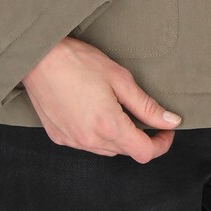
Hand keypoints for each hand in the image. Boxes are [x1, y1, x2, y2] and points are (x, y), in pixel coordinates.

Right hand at [22, 35, 182, 161]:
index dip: (161, 144)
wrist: (39, 58)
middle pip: (125, 151)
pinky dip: (97, 134)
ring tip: (117, 108)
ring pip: (106, 149)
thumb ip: (147, 105)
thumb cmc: (79, 62)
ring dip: (118, 136)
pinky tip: (94, 112)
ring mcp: (72, 141)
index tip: (166, 130)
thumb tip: (171, 121)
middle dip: (140, 136)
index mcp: (108, 126)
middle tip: (144, 113)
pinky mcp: (59, 137)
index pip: (144, 152)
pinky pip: (86, 144)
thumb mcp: (120, 79)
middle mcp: (89, 140)